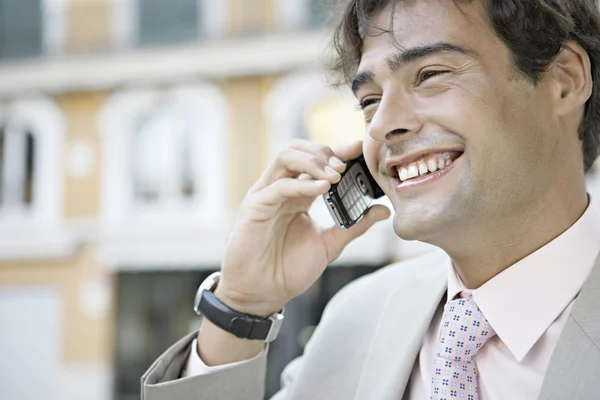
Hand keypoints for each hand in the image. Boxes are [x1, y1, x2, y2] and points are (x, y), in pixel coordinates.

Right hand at [216, 139, 390, 315]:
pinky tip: (323, 188)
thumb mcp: (329, 244)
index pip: (317, 161)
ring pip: (286, 156)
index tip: (360, 150)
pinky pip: (280, 185)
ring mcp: (266, 194)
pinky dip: (304, 182)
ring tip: (336, 175)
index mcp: (298, 194)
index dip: (338, 152)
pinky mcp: (255, 206)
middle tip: (346, 165)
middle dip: (325, 152)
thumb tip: (384, 210)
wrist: (262, 293)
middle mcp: (281, 188)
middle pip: (299, 149)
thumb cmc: (288, 269)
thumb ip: (355, 225)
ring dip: (314, 160)